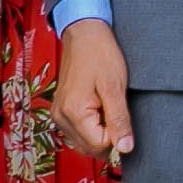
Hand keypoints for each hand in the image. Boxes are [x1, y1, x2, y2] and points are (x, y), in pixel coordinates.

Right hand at [58, 16, 134, 163]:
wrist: (84, 34)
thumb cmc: (100, 55)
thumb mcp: (115, 87)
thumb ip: (119, 120)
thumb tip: (124, 148)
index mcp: (74, 113)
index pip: (100, 146)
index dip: (116, 136)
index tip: (121, 115)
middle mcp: (61, 118)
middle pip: (90, 148)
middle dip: (107, 136)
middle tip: (114, 110)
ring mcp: (58, 115)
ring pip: (84, 143)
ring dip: (100, 132)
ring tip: (106, 106)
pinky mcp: (60, 111)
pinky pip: (78, 132)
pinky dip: (91, 127)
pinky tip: (98, 108)